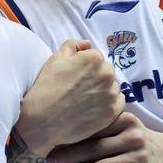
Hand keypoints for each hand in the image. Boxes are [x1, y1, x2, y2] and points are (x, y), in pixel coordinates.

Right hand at [14, 39, 124, 156]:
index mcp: (94, 58)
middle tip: (80, 89)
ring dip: (103, 91)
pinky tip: (94, 108)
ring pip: (112, 87)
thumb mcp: (56, 58)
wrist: (44, 119)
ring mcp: (111, 93)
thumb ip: (73, 45)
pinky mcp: (112, 111)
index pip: (96, 58)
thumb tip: (87, 44)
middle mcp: (106, 73)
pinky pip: (118, 102)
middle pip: (106, 71)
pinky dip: (109, 104)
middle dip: (96, 78)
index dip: (85, 67)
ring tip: (85, 100)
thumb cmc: (47, 87)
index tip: (75, 77)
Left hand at [47, 112, 162, 162]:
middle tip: (51, 161)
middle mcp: (135, 137)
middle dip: (70, 155)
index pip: (95, 127)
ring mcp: (140, 158)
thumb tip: (62, 132)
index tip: (51, 140)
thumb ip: (101, 125)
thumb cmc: (131, 139)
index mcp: (127, 120)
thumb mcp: (122, 125)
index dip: (72, 135)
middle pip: (96, 148)